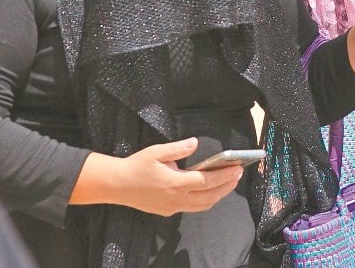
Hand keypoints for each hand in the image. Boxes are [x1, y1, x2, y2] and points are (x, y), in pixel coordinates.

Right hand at [111, 138, 242, 216]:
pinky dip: (205, 200)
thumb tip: (195, 142)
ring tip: (229, 182)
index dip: (225, 175)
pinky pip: (192, 208)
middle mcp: (177, 199)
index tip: (238, 168)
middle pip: (210, 196)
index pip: (208, 181)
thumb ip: (178, 148)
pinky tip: (209, 191)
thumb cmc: (136, 166)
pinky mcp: (167, 211)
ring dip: (218, 195)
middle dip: (227, 186)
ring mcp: (172, 207)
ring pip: (202, 205)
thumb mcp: (156, 152)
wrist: (116, 185)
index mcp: (176, 183)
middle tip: (238, 174)